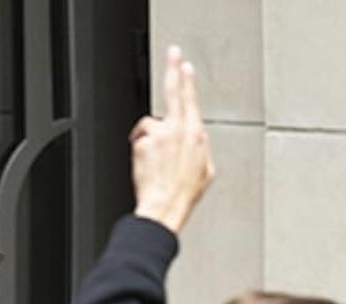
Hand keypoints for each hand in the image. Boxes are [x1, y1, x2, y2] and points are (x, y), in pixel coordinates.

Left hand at [131, 46, 214, 233]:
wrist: (165, 207)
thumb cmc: (184, 194)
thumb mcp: (205, 170)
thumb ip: (199, 148)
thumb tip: (195, 141)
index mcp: (197, 136)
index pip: (191, 101)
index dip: (187, 81)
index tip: (185, 67)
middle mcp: (179, 131)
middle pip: (173, 92)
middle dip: (173, 70)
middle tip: (173, 54)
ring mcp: (160, 136)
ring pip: (151, 124)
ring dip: (150, 136)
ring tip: (154, 159)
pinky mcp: (144, 144)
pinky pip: (139, 139)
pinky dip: (141, 149)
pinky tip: (146, 165)